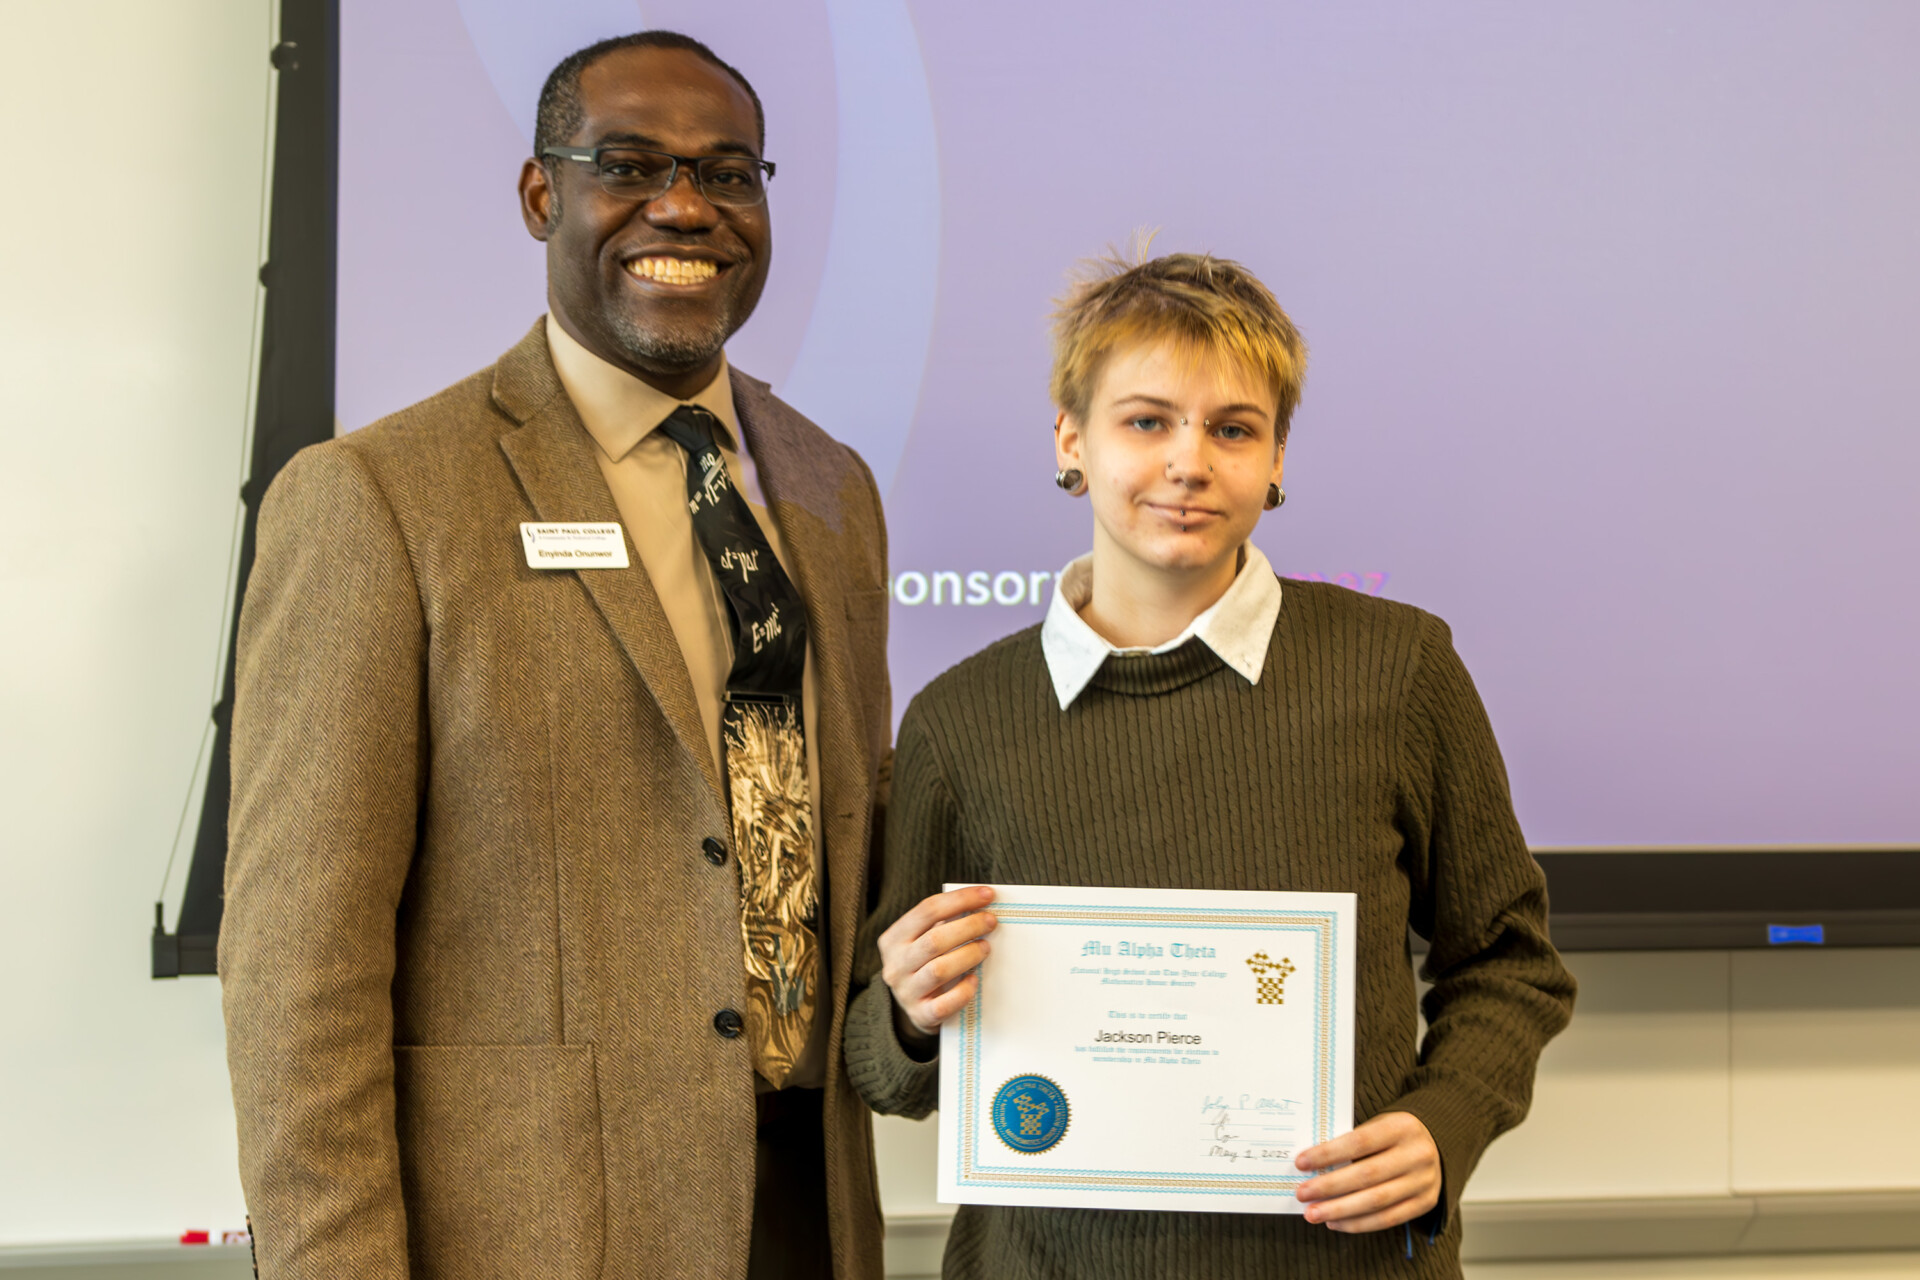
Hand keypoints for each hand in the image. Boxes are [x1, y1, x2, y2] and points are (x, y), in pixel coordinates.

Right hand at [878, 886, 996, 1037]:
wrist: (914, 1009)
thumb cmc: (926, 964)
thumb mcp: (923, 941)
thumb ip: (943, 924)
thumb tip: (982, 904)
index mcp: (893, 939)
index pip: (927, 910)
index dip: (960, 899)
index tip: (987, 894)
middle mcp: (895, 965)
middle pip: (935, 940)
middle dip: (968, 927)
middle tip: (991, 922)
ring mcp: (906, 992)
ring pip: (939, 970)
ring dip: (968, 955)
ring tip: (986, 948)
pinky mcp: (920, 1015)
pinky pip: (944, 1004)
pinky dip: (963, 991)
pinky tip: (974, 981)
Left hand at [1293, 1111, 1440, 1232]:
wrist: (1436, 1144)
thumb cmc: (1393, 1134)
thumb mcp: (1378, 1125)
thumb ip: (1351, 1142)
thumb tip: (1313, 1167)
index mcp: (1402, 1127)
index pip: (1359, 1142)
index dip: (1328, 1154)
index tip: (1301, 1163)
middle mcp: (1417, 1154)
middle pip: (1367, 1175)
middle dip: (1329, 1187)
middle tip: (1302, 1194)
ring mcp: (1424, 1181)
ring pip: (1376, 1202)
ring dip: (1339, 1210)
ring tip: (1313, 1213)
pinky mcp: (1425, 1203)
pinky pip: (1388, 1219)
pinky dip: (1358, 1223)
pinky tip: (1336, 1222)